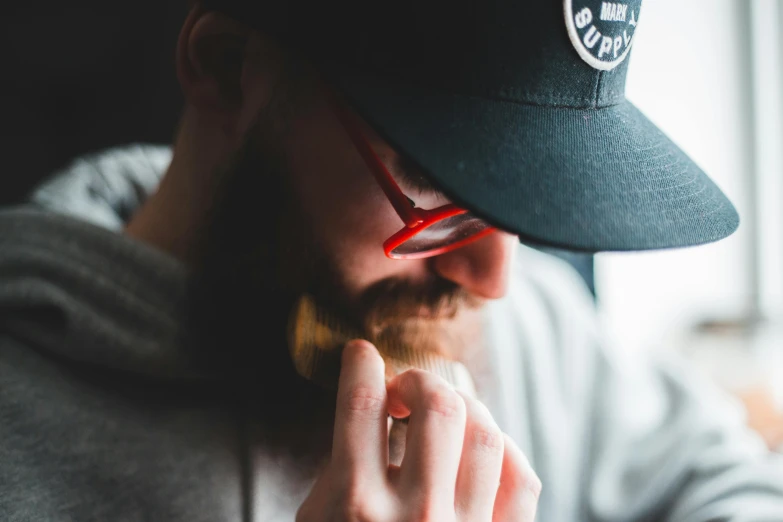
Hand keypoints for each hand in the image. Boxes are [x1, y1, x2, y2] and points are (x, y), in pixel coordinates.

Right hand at [296, 339, 540, 521]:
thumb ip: (340, 472)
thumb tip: (376, 413)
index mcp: (355, 508)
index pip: (360, 403)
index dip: (361, 364)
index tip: (362, 356)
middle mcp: (415, 517)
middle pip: (436, 405)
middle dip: (420, 378)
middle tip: (406, 387)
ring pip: (485, 433)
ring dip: (465, 406)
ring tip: (446, 410)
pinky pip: (521, 479)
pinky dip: (507, 449)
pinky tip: (483, 446)